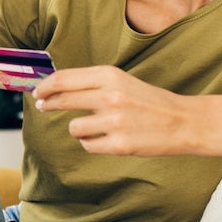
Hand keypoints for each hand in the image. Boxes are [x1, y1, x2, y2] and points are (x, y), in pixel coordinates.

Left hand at [33, 65, 192, 155]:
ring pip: (74, 127)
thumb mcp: (122, 82)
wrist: (183, 122)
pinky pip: (88, 146)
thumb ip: (93, 84)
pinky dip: (93, 144)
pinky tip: (108, 139)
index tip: (38, 91)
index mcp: (110, 75)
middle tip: (43, 105)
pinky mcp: (119, 144)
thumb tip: (56, 89)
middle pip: (63, 100)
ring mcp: (114, 121)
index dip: (46, 86)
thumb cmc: (149, 102)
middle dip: (48, 104)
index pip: (65, 78)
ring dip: (81, 129)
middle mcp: (110, 96)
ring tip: (99, 127)